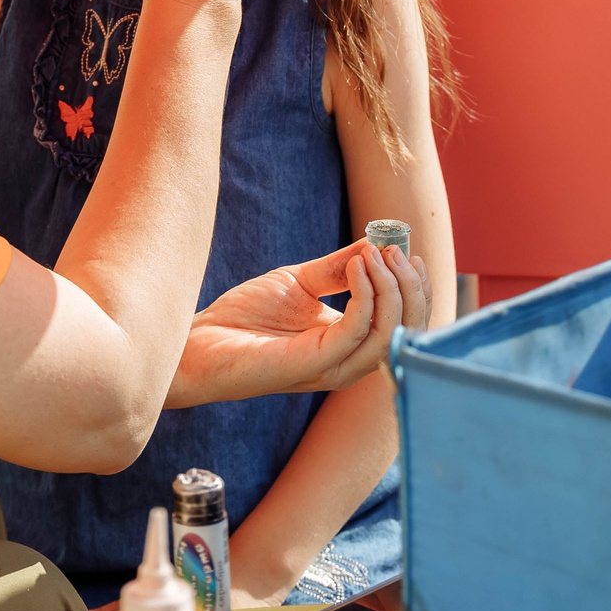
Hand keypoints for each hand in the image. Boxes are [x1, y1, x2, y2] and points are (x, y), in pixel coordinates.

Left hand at [169, 242, 423, 408]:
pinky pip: (357, 331)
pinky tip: (357, 265)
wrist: (199, 343)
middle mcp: (349, 360)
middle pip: (407, 331)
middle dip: (412, 288)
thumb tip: (375, 244)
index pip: (403, 322)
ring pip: (390, 334)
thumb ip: (339, 268)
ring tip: (378, 254)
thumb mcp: (300, 281)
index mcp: (349, 343)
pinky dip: (366, 295)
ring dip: (393, 289)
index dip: (412, 286)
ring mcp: (334, 366)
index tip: (403, 248)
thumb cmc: (245, 317)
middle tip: (396, 250)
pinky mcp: (315, 364)